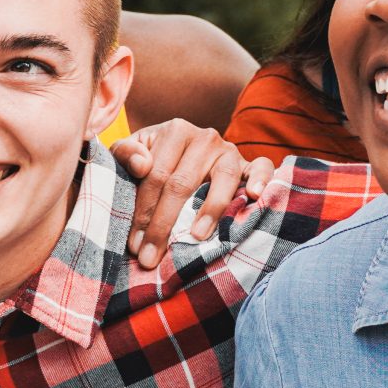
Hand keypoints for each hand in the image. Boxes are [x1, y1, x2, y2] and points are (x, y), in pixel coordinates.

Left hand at [111, 122, 273, 270]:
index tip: (135, 245)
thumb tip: (142, 165)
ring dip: (210, 210)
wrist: (182, 153)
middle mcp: (205, 137)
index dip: (143, 211)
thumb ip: (125, 154)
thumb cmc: (152, 159)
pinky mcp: (248, 163)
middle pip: (183, 183)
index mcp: (175, 130)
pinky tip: (253, 195)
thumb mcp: (130, 152)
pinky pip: (262, 167)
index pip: (156, 175)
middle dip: (164, 224)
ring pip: (222, 179)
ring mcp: (230, 150)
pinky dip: (261, 179)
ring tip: (197, 237)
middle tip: (152, 257)